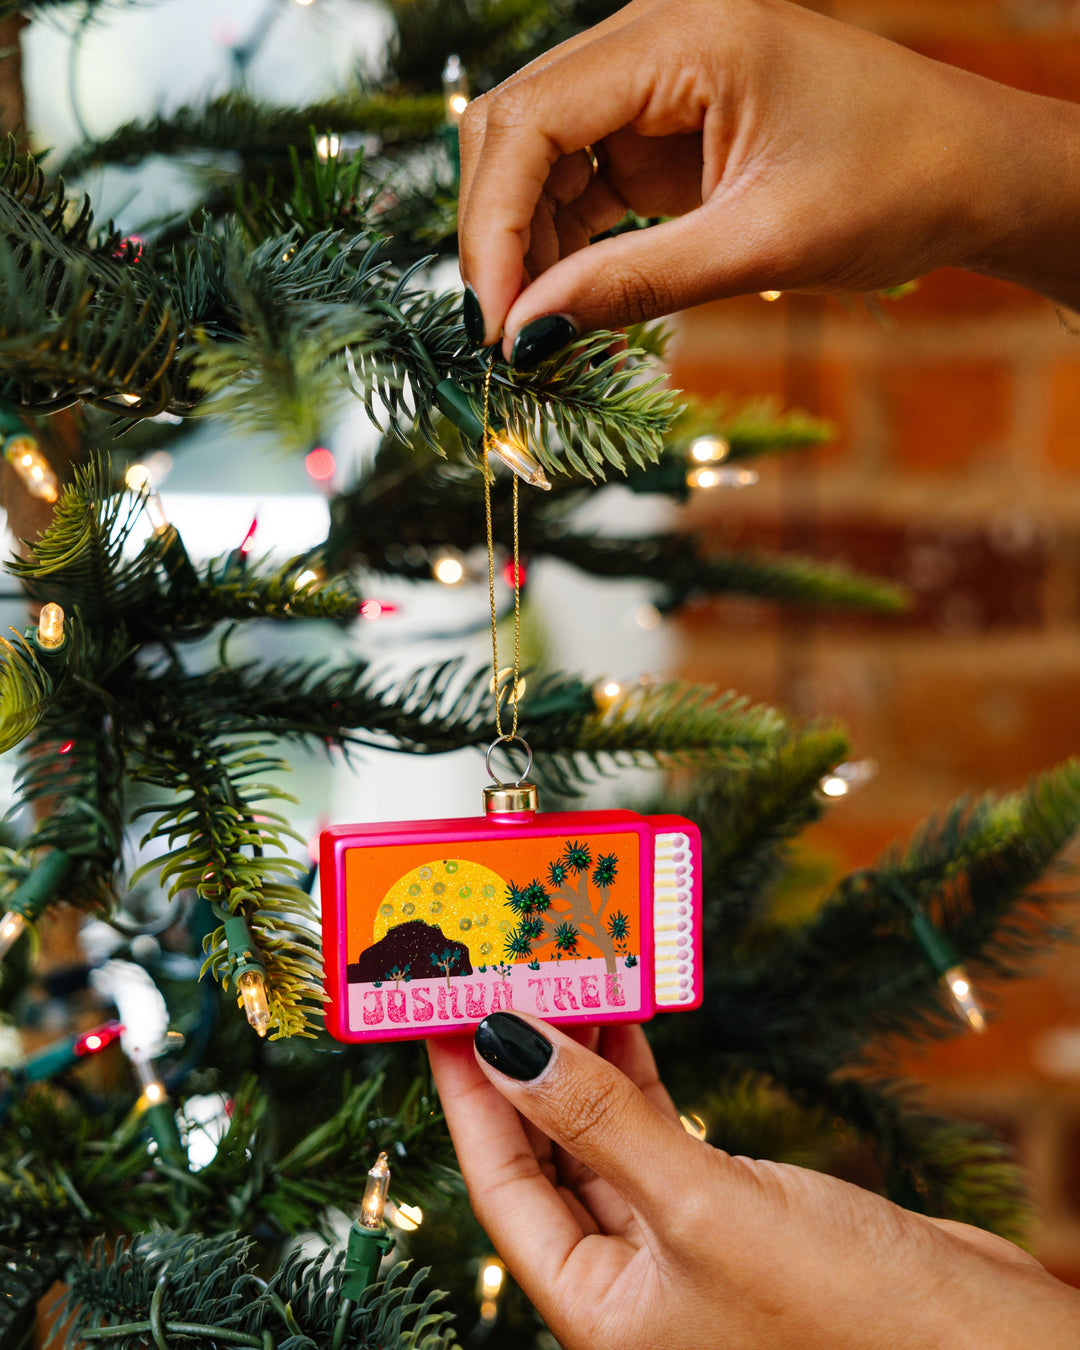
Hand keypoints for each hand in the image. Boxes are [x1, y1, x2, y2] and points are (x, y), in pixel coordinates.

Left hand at [428, 1011, 1079, 1349]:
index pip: (502, 1187)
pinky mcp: (732, 1216)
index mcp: (601, 1312)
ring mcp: (681, 1249)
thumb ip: (602, 1124)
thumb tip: (508, 1044)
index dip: (468, 1099)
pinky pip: (657, 1135)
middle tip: (500, 982)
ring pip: (603, 1139)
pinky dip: (637, 1078)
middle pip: (547, 1157)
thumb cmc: (850, 1321)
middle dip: (522, 1069)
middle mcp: (631, 1286)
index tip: (445, 1018)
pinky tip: (626, 1024)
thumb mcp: (704, 1211)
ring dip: (580, 1062)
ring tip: (561, 981)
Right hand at [457, 0, 1079, 360]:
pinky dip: (565, 240)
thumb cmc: (897, 186)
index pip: (532, 119)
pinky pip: (581, 175)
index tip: (494, 324)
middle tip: (505, 335)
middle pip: (516, 125)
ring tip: (538, 328)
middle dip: (498, 233)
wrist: (971, 174)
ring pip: (538, 153)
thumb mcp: (760, 246)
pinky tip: (571, 298)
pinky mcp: (662, 120)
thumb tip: (526, 331)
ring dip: (527, 242)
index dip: (494, 227)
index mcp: (684, 32)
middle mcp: (654, 34)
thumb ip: (635, 283)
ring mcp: (654, 75)